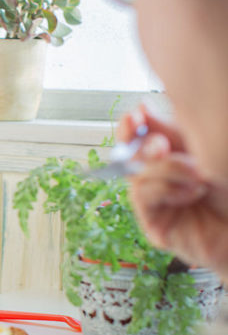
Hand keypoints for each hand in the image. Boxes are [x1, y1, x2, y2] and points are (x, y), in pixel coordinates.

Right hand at [118, 106, 227, 279]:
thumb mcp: (205, 152)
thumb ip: (173, 132)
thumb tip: (142, 109)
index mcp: (172, 157)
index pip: (138, 138)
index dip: (130, 126)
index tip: (136, 116)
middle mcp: (159, 179)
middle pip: (129, 155)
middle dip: (145, 146)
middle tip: (162, 147)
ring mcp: (155, 203)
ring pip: (136, 173)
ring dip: (167, 169)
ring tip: (198, 174)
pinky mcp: (154, 224)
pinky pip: (143, 196)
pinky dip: (167, 188)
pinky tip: (193, 192)